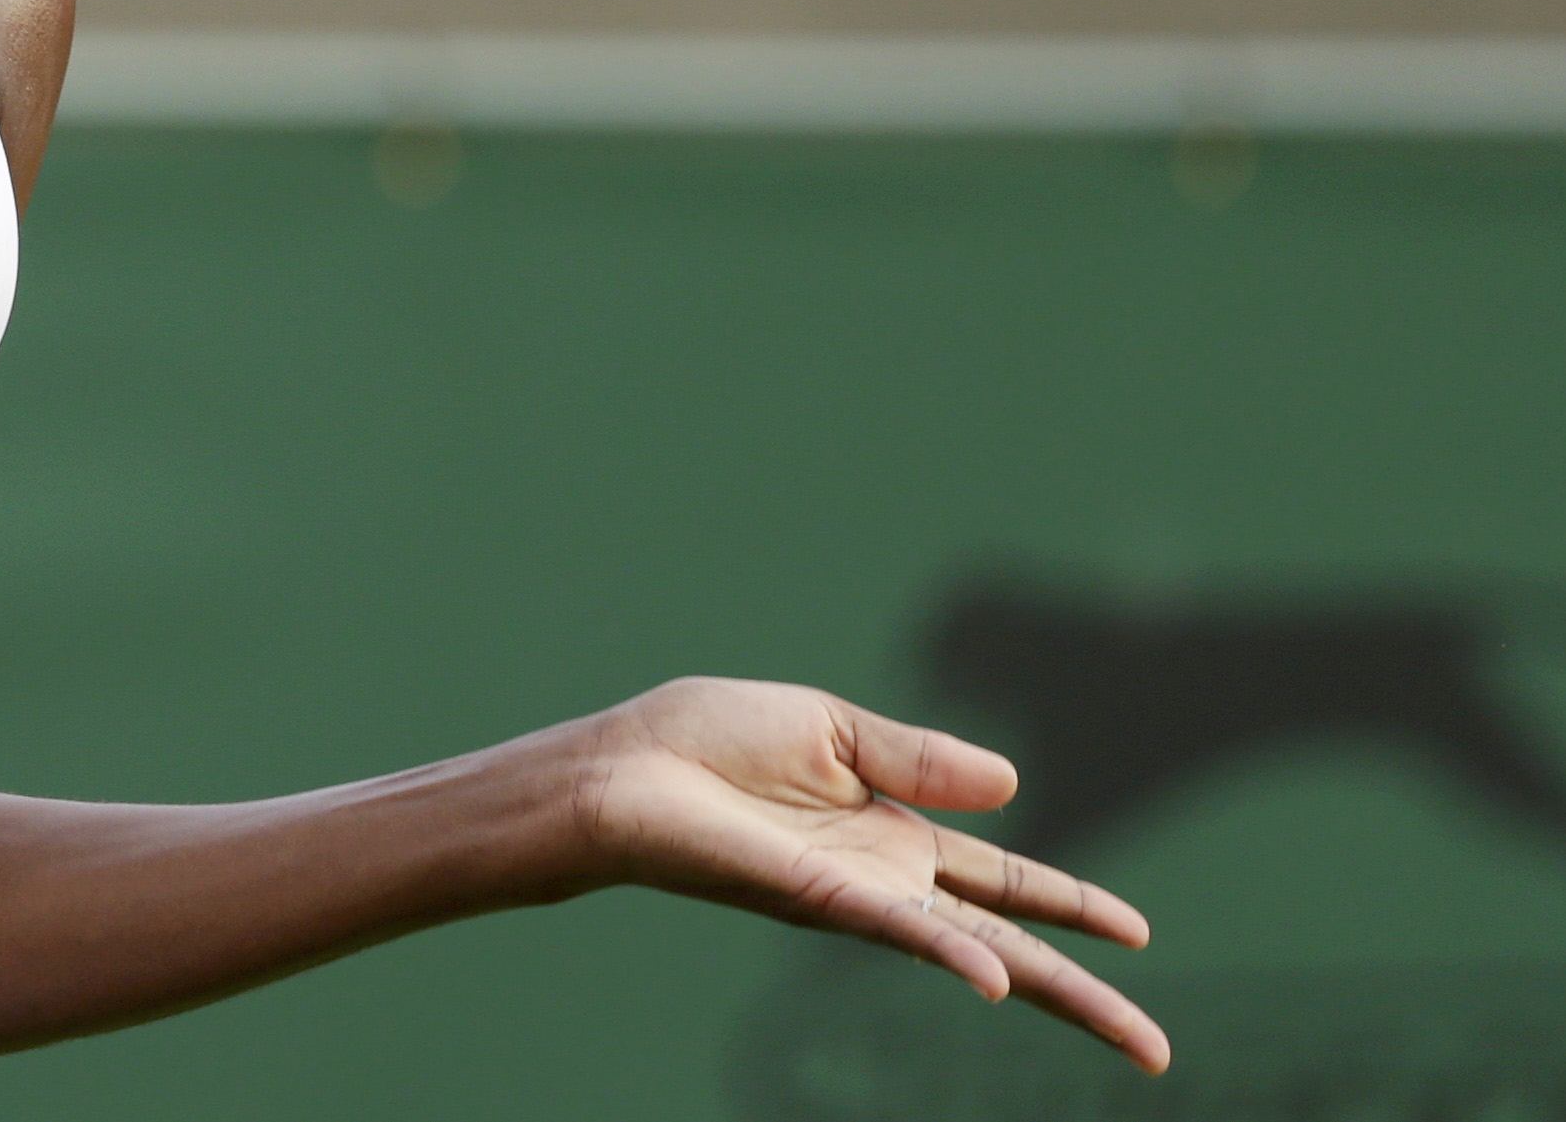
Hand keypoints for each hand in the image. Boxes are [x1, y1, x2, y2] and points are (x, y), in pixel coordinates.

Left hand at [569, 677, 1167, 1072]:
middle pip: (1008, 938)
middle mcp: (884, 880)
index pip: (1002, 879)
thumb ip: (916, 757)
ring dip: (1055, 994)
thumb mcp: (828, 727)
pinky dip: (953, 953)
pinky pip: (900, 931)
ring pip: (976, 954)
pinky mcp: (816, 896)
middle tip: (1156, 1050)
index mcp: (889, 832)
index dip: (1068, 903)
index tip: (1136, 933)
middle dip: (1085, 991)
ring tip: (1129, 1038)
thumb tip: (1013, 785)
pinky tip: (1000, 979)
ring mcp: (857, 898)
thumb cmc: (701, 742)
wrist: (620, 768)